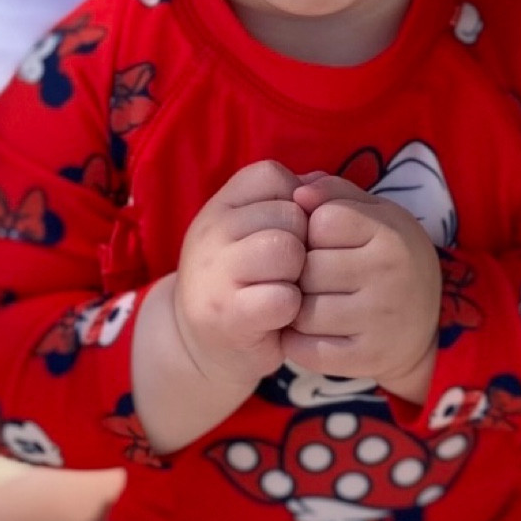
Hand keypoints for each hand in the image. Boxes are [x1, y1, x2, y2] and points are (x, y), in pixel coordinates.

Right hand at [171, 159, 307, 392]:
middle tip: (289, 270)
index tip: (286, 233)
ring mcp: (216, 275)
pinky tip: (283, 315)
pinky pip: (283, 297)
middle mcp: (210, 233)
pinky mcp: (230, 316)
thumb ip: (287, 202)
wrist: (198, 344)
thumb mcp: (253, 233)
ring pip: (286, 250)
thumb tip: (323, 183)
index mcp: (218, 207)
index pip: (271, 175)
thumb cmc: (243, 282)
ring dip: (300, 274)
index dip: (294, 202)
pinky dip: (294, 308)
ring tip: (289, 288)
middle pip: (288, 214)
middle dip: (303, 243)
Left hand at [284, 174, 440, 401]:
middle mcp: (391, 276)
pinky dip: (296, 341)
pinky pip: (304, 349)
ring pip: (300, 311)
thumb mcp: (373, 215)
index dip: (312, 230)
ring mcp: (381, 321)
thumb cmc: (386, 259)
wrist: (424, 326)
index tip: (325, 242)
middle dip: (300, 271)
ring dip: (296, 307)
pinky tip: (310, 330)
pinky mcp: (367, 359)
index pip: (321, 221)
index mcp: (392, 234)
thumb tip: (298, 192)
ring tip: (312, 302)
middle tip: (315, 278)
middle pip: (307, 268)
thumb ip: (334, 193)